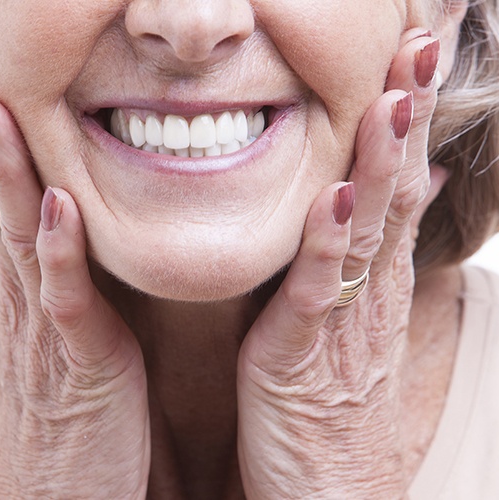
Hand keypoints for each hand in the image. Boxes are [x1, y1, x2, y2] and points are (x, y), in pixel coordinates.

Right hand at [0, 34, 149, 497]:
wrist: (66, 488)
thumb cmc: (74, 401)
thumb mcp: (63, 321)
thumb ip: (62, 270)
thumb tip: (65, 217)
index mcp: (26, 278)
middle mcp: (23, 291)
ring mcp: (44, 324)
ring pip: (17, 232)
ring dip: (4, 168)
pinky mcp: (77, 361)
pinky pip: (65, 298)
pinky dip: (58, 251)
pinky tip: (56, 205)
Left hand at [237, 32, 443, 498]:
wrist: (327, 493)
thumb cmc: (332, 404)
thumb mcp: (356, 322)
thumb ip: (369, 258)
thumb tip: (401, 195)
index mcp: (371, 282)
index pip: (394, 186)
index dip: (403, 122)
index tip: (411, 60)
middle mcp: (366, 294)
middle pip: (391, 193)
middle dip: (404, 120)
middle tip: (419, 48)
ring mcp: (341, 324)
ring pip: (366, 232)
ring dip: (381, 165)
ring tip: (394, 100)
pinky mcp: (303, 357)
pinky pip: (318, 293)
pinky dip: (329, 244)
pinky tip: (338, 197)